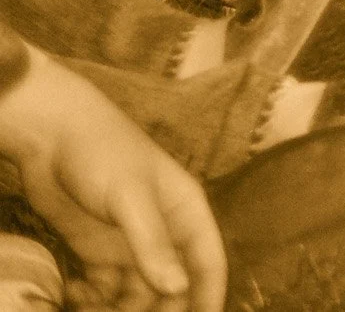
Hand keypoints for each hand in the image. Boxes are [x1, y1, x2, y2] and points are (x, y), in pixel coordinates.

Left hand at [0, 51, 225, 311]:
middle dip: (157, 308)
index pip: (207, 262)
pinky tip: (73, 294)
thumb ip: (154, 244)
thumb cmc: (103, 152)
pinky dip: (91, 300)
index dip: (208, 295)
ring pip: (135, 292)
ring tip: (90, 310)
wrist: (50, 136)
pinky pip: (102, 289)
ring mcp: (128, 243)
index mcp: (186, 212)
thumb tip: (178, 288)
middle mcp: (162, 232)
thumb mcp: (132, 197)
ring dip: (119, 309)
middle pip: (170, 286)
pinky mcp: (96, 250)